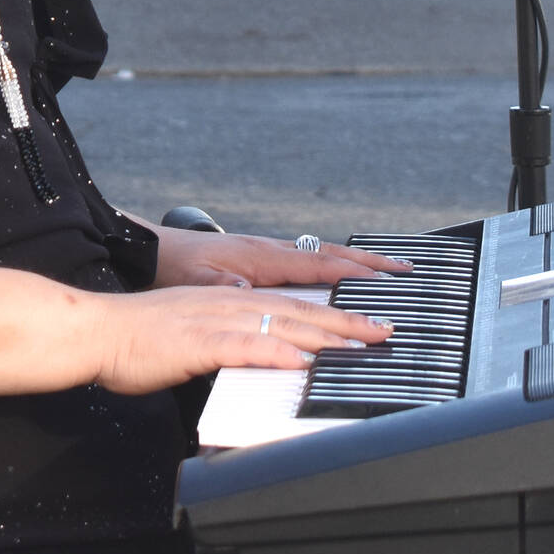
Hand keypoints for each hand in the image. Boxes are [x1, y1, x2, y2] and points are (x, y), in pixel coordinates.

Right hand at [86, 287, 393, 396]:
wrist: (98, 330)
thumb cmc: (143, 337)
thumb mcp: (198, 331)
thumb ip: (234, 335)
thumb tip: (268, 350)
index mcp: (232, 296)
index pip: (294, 298)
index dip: (335, 305)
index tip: (370, 317)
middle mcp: (231, 299)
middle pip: (299, 308)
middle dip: (346, 319)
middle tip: (384, 330)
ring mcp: (216, 318)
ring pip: (281, 321)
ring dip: (323, 333)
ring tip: (359, 343)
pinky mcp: (199, 341)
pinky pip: (243, 345)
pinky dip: (274, 351)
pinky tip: (298, 360)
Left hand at [147, 226, 411, 291]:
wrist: (148, 252)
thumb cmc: (174, 269)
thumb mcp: (202, 285)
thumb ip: (235, 294)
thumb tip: (262, 304)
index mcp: (263, 257)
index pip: (321, 266)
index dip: (356, 275)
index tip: (389, 279)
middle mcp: (270, 250)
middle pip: (329, 255)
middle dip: (368, 263)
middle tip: (404, 269)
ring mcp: (265, 252)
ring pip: (319, 256)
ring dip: (351, 263)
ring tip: (382, 271)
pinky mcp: (256, 259)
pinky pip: (304, 260)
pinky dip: (329, 265)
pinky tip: (334, 276)